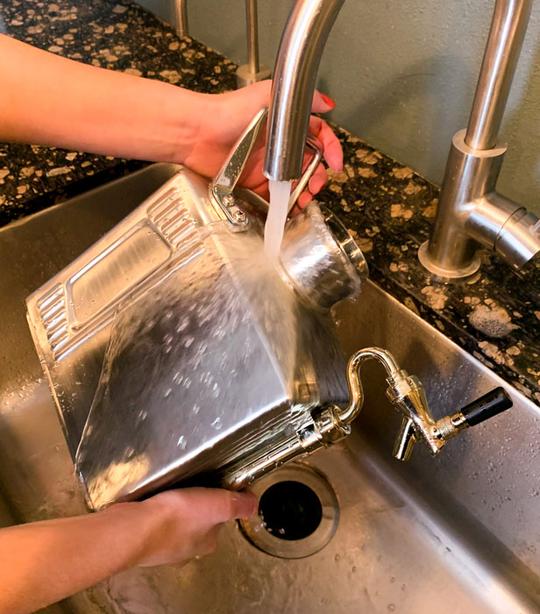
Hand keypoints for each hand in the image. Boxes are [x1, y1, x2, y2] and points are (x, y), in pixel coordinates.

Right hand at [133, 487, 257, 566]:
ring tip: (172, 493)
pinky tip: (153, 504)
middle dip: (196, 507)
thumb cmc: (177, 518)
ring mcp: (164, 548)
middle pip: (199, 523)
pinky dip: (157, 514)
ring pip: (177, 525)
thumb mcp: (218, 505)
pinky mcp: (144, 540)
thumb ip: (238, 505)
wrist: (134, 530)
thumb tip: (255, 504)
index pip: (220, 520)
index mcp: (208, 542)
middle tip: (190, 487)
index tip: (213, 486)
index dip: (219, 502)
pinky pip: (155, 524)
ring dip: (175, 510)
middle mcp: (188, 550)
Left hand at [183, 80, 342, 206]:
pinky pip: (273, 198)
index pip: (317, 137)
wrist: (197, 133)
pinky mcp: (253, 184)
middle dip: (318, 177)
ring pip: (294, 184)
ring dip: (304, 194)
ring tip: (304, 200)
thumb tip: (326, 104)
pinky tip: (289, 208)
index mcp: (285, 126)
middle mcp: (278, 147)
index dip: (331, 149)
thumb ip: (299, 98)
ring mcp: (266, 167)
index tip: (336, 163)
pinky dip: (284, 205)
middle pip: (309, 165)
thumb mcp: (266, 94)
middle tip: (317, 185)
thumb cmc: (227, 111)